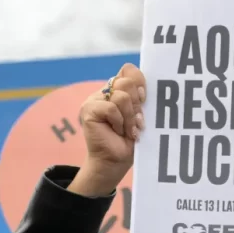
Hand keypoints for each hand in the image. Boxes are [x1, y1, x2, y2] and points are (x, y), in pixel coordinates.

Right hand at [69, 63, 147, 196]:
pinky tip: (118, 132)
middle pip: (126, 82)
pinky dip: (119, 122)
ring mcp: (95, 99)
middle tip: (136, 122)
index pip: (129, 70)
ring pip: (121, 96)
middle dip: (137, 105)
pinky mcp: (88, 109)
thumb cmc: (129, 140)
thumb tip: (142, 86)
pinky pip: (111, 108)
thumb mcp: (139, 116)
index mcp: (118, 89)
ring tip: (128, 130)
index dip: (139, 82)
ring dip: (129, 117)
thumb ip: (140, 97)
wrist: (115, 161)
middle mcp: (106, 92)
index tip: (145, 99)